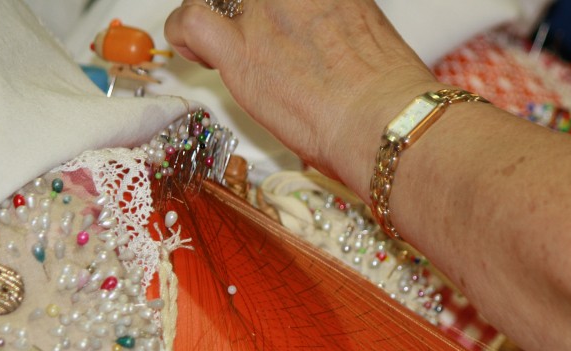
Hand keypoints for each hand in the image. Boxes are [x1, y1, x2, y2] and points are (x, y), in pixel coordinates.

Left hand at [164, 0, 438, 192]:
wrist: (385, 120)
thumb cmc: (388, 92)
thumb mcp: (367, 30)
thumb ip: (335, 20)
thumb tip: (321, 36)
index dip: (263, 5)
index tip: (268, 17)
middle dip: (238, 8)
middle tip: (245, 32)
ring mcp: (262, 11)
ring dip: (209, 15)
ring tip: (216, 45)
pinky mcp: (240, 50)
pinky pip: (189, 21)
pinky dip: (183, 34)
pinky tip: (197, 54)